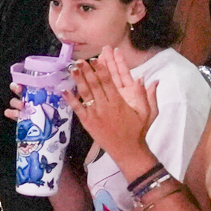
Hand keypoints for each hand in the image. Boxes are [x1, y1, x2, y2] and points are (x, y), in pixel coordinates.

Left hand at [68, 45, 157, 167]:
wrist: (127, 151)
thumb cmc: (137, 131)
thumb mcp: (147, 113)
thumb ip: (144, 95)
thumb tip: (143, 77)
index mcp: (119, 102)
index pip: (108, 81)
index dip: (101, 69)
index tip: (96, 59)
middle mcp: (105, 106)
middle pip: (94, 84)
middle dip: (87, 71)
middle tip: (80, 60)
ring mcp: (94, 114)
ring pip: (85, 94)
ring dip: (78, 80)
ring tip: (72, 69)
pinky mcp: (87, 122)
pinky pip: (77, 109)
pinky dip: (70, 99)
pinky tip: (64, 90)